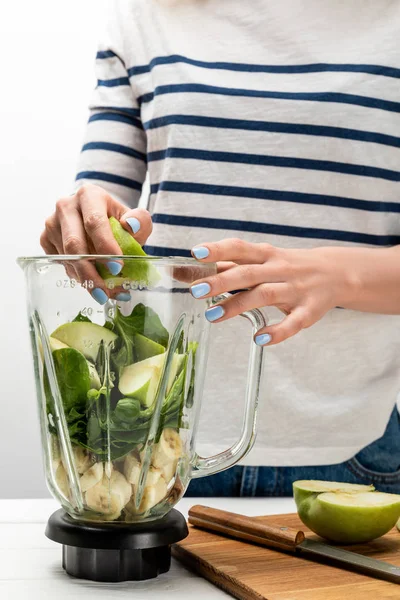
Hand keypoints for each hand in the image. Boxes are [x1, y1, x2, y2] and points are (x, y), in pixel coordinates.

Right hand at [40, 184, 152, 303]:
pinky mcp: (46, 239)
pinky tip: (91, 281)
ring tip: (105, 292)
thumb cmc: (117, 220)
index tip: (117, 268)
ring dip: (86, 279)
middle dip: (91, 272)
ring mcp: (52, 223)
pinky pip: (61, 263)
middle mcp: (66, 206)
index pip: (95, 222)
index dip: (105, 246)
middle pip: (75, 244)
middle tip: (106, 293)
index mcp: (89, 195)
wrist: (97, 217)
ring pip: (67, 258)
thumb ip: (140, 221)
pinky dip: (77, 277)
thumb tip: (131, 225)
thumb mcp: (134, 218)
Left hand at [189, 239, 355, 345]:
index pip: (239, 248)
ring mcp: (294, 290)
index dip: (218, 249)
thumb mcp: (260, 260)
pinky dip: (277, 332)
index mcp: (265, 255)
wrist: (335, 273)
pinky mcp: (308, 311)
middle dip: (221, 281)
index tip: (196, 253)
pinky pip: (293, 323)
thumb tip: (184, 269)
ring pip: (265, 295)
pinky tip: (259, 338)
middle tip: (196, 290)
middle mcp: (279, 269)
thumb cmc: (286, 266)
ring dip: (238, 305)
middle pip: (248, 273)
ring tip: (212, 316)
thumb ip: (226, 265)